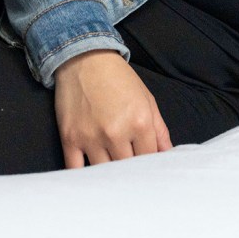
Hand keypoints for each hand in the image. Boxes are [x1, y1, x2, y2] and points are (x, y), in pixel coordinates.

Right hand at [53, 50, 172, 167]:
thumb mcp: (146, 99)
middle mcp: (116, 132)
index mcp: (140, 122)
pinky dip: (83, 177)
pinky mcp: (70, 138)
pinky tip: (90, 178)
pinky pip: (76, 169)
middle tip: (130, 172)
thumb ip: (160, 130)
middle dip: (131, 172)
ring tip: (112, 174)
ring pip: (104, 172)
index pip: (149, 159)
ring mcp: (91, 137)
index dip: (149, 165)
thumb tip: (168, 154)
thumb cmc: (118, 79)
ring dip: (109, 175)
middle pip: (127, 169)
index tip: (147, 169)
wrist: (85, 59)